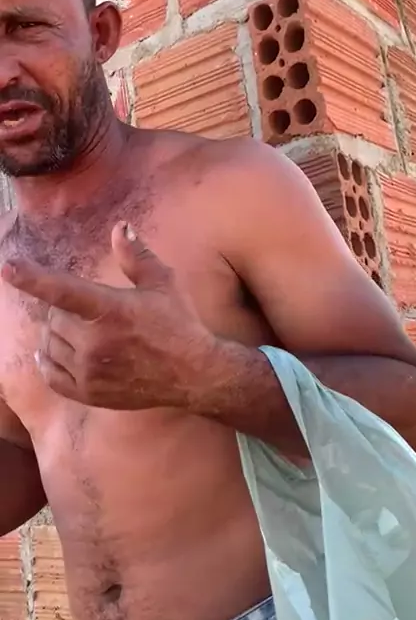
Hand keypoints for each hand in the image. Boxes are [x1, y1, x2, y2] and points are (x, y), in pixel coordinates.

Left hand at [0, 223, 214, 409]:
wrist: (194, 374)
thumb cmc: (179, 324)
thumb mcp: (163, 283)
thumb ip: (136, 256)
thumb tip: (120, 227)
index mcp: (110, 309)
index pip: (61, 290)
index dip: (31, 276)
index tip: (7, 266)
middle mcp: (95, 342)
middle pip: (52, 319)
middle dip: (60, 310)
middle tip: (80, 308)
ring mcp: (90, 370)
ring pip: (49, 346)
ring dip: (53, 335)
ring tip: (73, 329)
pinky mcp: (90, 393)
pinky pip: (51, 376)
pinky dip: (46, 362)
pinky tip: (49, 353)